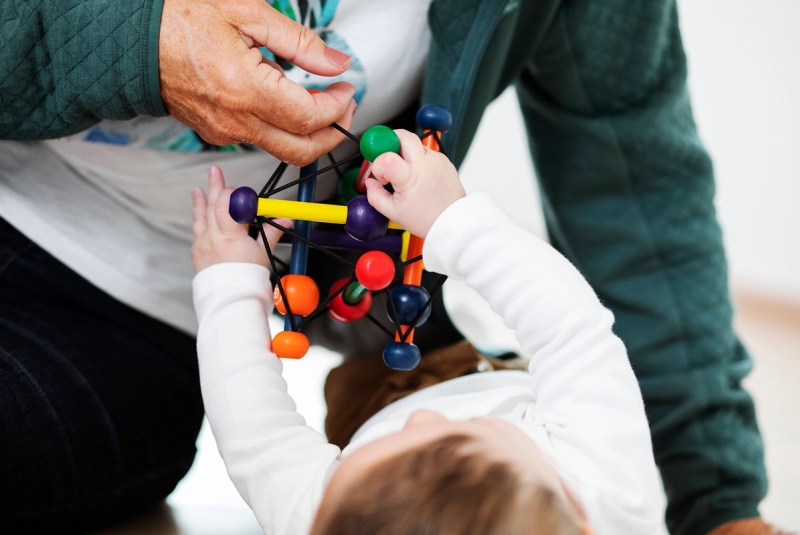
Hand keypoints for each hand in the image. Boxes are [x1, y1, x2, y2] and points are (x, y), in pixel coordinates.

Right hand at [159, 0, 356, 165]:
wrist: (131, 39)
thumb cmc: (180, 18)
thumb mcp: (246, 12)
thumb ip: (299, 42)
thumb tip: (336, 63)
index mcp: (244, 89)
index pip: (309, 118)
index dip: (338, 108)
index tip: (347, 89)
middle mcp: (234, 120)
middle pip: (301, 151)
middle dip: (333, 134)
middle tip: (344, 106)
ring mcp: (223, 132)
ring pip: (282, 150)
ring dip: (310, 133)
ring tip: (318, 100)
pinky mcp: (215, 134)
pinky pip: (260, 141)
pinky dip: (283, 128)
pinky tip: (285, 101)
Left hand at [192, 165, 289, 271]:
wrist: (230, 299)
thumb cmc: (247, 278)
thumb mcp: (262, 253)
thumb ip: (271, 232)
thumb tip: (285, 218)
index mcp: (230, 236)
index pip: (228, 205)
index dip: (235, 194)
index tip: (242, 193)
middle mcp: (213, 237)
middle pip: (214, 205)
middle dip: (216, 187)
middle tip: (215, 171)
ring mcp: (202, 244)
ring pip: (201, 216)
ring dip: (201, 201)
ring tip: (199, 189)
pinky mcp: (197, 252)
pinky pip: (198, 229)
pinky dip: (199, 217)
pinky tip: (200, 211)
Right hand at [366, 130, 465, 237]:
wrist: (452, 221)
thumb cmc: (426, 219)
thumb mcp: (392, 212)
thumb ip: (375, 195)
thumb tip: (369, 182)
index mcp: (410, 177)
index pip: (387, 157)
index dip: (377, 162)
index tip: (378, 172)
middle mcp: (424, 164)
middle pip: (403, 135)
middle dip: (390, 140)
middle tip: (386, 155)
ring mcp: (436, 160)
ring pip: (415, 143)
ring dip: (405, 152)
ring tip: (405, 172)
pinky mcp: (444, 160)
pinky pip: (426, 152)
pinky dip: (418, 159)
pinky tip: (418, 175)